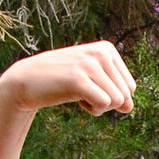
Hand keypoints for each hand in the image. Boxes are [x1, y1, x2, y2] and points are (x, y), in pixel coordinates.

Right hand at [0, 41, 135, 119]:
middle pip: (126, 95)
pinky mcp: (78, 78)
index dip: (112, 94)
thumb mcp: (95, 80)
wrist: (27, 80)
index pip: (130, 87)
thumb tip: (129, 107)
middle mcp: (101, 52)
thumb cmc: (63, 82)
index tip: (91, 85)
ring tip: (79, 93)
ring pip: (117, 101)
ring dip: (99, 107)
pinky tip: (76, 98)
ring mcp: (89, 64)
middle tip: (85, 91)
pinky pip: (104, 105)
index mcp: (107, 49)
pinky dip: (92, 110)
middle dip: (108, 102)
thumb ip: (117, 91)